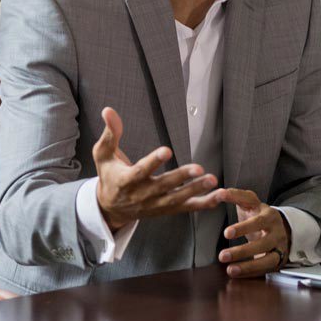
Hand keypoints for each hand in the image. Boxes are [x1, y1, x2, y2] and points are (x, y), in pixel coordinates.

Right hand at [93, 107, 220, 230]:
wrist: (111, 208)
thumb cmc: (109, 176)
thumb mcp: (102, 155)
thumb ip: (110, 134)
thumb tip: (108, 111)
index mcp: (125, 181)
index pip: (140, 171)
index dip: (153, 161)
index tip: (167, 150)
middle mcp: (142, 195)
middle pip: (163, 186)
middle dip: (181, 178)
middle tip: (199, 168)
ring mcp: (155, 204)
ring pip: (178, 199)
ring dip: (196, 190)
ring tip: (212, 180)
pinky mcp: (167, 210)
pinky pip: (187, 208)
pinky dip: (203, 203)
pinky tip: (218, 195)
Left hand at [217, 188, 290, 278]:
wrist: (279, 228)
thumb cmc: (258, 215)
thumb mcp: (250, 203)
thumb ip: (236, 196)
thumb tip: (219, 192)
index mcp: (268, 215)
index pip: (257, 220)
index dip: (243, 227)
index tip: (226, 233)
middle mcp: (276, 231)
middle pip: (263, 243)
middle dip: (242, 251)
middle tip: (222, 256)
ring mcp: (280, 246)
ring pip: (267, 259)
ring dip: (248, 266)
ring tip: (229, 270)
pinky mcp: (279, 259)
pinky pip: (266, 269)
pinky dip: (251, 272)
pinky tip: (236, 273)